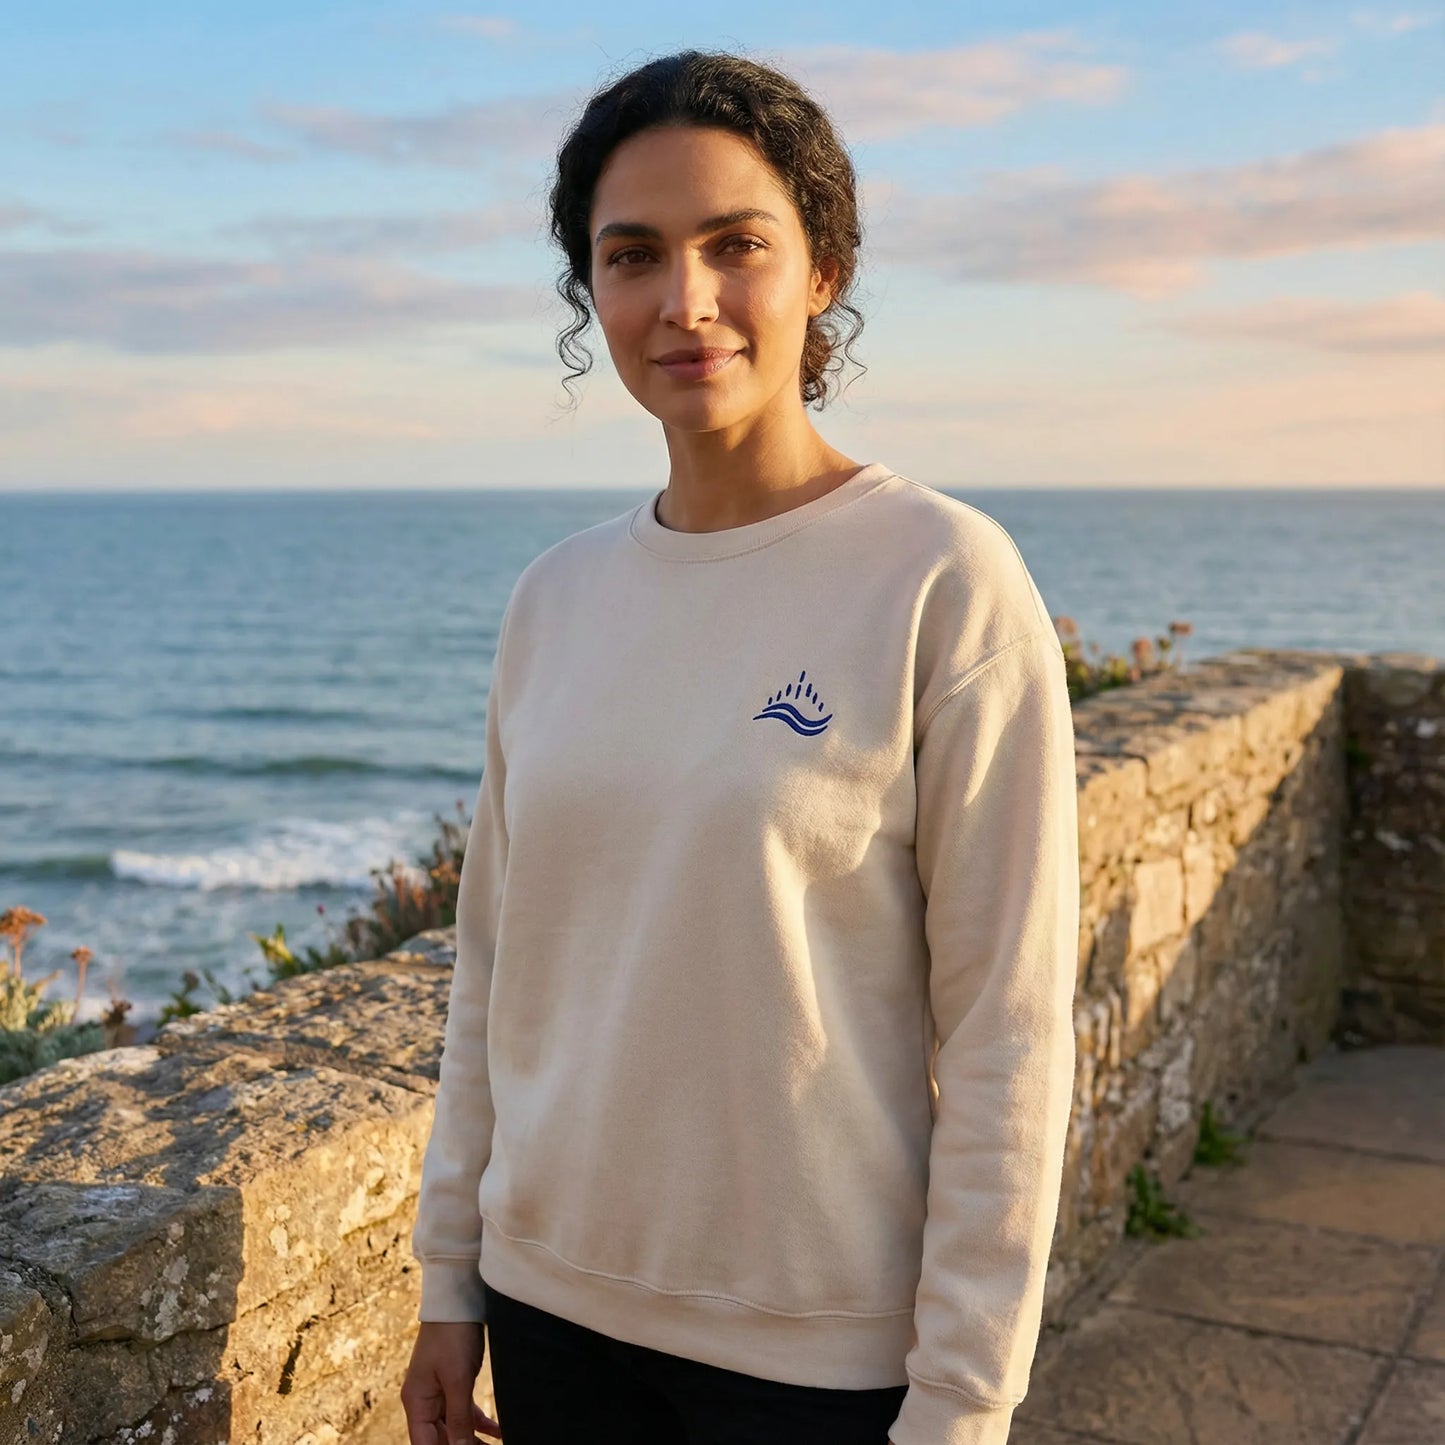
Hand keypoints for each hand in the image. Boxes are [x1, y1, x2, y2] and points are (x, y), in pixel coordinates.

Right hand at [401, 1320, 501, 1442]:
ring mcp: (439, 1391)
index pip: (425, 1443)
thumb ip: (459, 1418)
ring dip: (472, 1439)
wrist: (459, 1299)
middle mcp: (424, 1401)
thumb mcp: (457, 1380)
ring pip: (454, 1427)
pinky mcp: (454, 1381)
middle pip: (440, 1438)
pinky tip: (497, 1432)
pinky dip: (480, 1422)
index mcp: (417, 1402)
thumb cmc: (452, 1336)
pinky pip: (465, 1410)